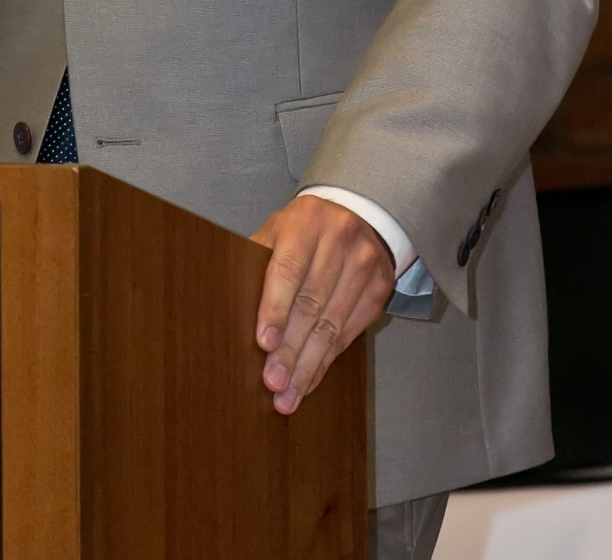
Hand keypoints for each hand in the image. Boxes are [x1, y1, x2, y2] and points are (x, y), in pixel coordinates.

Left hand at [250, 197, 395, 413]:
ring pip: (332, 326)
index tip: (263, 343)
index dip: (276, 308)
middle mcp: (341, 239)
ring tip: (288, 394)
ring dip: (308, 365)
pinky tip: (309, 381)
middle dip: (291, 348)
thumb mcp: (276, 231)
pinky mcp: (379, 291)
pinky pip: (349, 335)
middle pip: (312, 303)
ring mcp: (365, 265)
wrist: (356, 218)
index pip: (289, 269)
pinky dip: (325, 362)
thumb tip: (232, 309)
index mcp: (307, 220)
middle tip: (273, 382)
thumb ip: (258, 262)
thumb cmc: (302, 231)